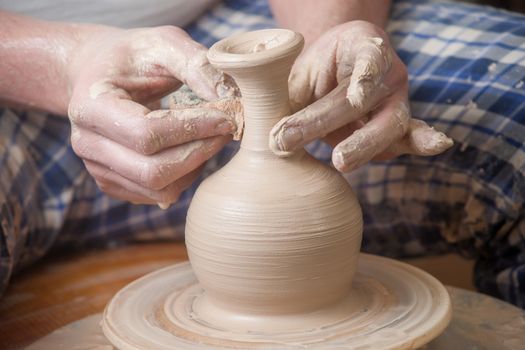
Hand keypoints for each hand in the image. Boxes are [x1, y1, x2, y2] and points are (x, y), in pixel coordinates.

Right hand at [67, 26, 237, 205]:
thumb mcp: (163, 43)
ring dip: (196, 167)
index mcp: (90, 105)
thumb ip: (196, 65)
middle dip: (199, 152)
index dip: (194, 129)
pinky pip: (158, 194)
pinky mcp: (113, 183)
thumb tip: (229, 99)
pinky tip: (193, 149)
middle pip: (153, 171)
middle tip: (227, 130)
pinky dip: (185, 176)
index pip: (147, 134)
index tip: (226, 117)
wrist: (98, 73)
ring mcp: (98, 168)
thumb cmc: (132, 56)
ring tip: (213, 138)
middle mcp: (86, 143)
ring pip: (158, 189)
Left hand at [270, 21, 452, 171]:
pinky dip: (421, 141)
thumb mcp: (299, 78)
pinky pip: (410, 134)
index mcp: (362, 46)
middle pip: (364, 101)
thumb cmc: (317, 74)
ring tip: (341, 160)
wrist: (339, 73)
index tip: (356, 96)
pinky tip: (437, 144)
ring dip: (362, 145)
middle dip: (328, 123)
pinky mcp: (400, 123)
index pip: (366, 61)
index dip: (363, 79)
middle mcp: (387, 70)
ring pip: (388, 124)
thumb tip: (269, 139)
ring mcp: (397, 97)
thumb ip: (287, 100)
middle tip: (301, 144)